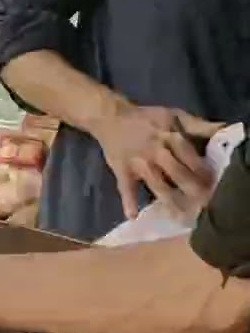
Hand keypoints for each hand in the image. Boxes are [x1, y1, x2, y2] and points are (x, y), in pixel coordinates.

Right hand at [89, 105, 223, 217]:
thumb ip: (198, 125)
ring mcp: (139, 164)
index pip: (192, 159)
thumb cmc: (146, 118)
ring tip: (180, 216)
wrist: (111, 117)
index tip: (213, 186)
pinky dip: (128, 202)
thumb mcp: (174, 115)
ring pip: (157, 185)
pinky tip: (133, 216)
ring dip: (169, 201)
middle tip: (203, 206)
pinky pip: (125, 188)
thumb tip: (222, 130)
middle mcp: (156, 152)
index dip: (203, 174)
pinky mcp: (122, 171)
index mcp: (171, 138)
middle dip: (191, 190)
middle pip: (177, 174)